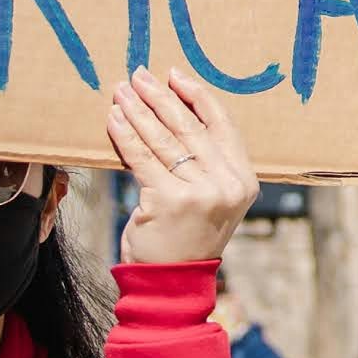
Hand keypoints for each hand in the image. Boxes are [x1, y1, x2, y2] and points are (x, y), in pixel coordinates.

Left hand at [105, 68, 258, 264]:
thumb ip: (205, 161)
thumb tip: (174, 109)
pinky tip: (114, 118)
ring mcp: (200, 193)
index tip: (174, 76)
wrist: (172, 281)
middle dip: (160, 98)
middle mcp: (227, 184)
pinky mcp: (168, 200)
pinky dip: (125, 134)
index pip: (222, 124)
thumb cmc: (186, 235)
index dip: (197, 95)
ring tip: (121, 92)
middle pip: (189, 127)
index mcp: (244, 180)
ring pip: (163, 140)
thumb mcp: (209, 197)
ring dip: (138, 110)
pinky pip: (142, 157)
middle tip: (138, 76)